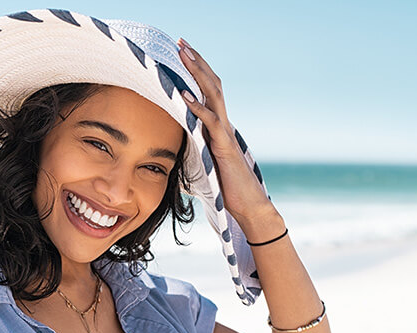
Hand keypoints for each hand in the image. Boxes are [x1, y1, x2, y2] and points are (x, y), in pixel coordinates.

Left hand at [176, 39, 274, 222]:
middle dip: (196, 62)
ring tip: (182, 54)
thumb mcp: (199, 167)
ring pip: (213, 95)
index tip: (180, 54)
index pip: (206, 91)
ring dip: (197, 73)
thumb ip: (188, 156)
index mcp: (216, 128)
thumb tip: (169, 157)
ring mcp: (225, 134)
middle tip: (181, 42)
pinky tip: (182, 95)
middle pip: (211, 84)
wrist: (247, 206)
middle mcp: (223, 125)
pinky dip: (196, 107)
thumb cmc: (224, 189)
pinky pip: (210, 122)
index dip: (195, 72)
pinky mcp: (224, 147)